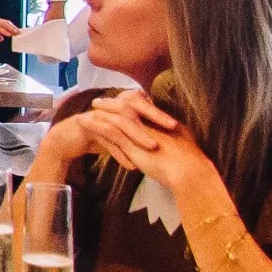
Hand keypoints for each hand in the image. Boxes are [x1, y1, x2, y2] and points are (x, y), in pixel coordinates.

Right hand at [0, 15, 21, 40]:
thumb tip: (1, 38)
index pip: (2, 23)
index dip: (10, 27)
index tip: (16, 31)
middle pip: (4, 22)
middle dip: (13, 27)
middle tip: (19, 33)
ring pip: (1, 23)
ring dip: (9, 28)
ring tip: (16, 33)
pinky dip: (1, 30)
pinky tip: (6, 33)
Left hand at [84, 91, 218, 198]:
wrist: (188, 170)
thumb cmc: (188, 163)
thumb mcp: (179, 144)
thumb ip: (170, 137)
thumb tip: (168, 136)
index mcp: (159, 124)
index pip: (140, 110)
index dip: (128, 105)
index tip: (118, 102)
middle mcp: (149, 123)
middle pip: (127, 106)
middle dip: (112, 103)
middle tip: (98, 101)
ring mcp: (139, 131)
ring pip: (116, 115)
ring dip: (101, 111)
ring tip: (87, 110)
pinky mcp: (131, 143)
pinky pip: (109, 129)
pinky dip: (94, 124)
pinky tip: (83, 122)